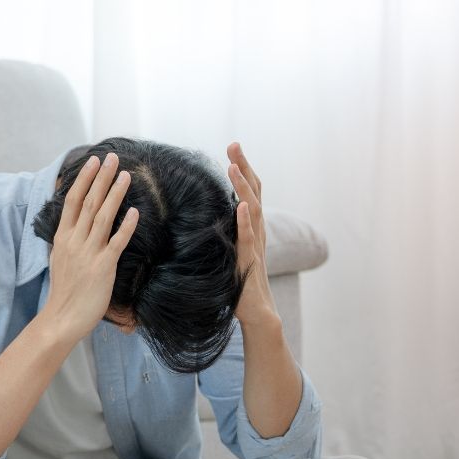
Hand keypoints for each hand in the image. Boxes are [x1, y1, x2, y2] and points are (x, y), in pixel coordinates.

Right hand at [40, 153, 139, 341]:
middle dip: (102, 178)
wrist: (61, 317)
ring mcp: (88, 253)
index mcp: (62, 237)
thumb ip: (69, 239)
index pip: (72, 201)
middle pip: (89, 202)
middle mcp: (74, 241)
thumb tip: (77, 223)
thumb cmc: (64, 290)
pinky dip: (126, 226)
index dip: (84, 179)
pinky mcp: (103, 266)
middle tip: (113, 158)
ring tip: (126, 175)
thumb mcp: (60, 258)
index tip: (94, 161)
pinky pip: (117, 242)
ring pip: (103, 216)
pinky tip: (135, 211)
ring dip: (115, 194)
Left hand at [227, 142, 279, 328]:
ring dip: (243, 187)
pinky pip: (249, 238)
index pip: (248, 191)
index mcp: (251, 227)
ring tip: (233, 167)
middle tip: (233, 144)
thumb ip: (222, 234)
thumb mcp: (227, 252)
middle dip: (244, 167)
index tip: (232, 148)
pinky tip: (240, 206)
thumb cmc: (238, 284)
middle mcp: (257, 231)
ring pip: (252, 209)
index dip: (242, 169)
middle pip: (253, 192)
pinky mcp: (249, 262)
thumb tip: (202, 216)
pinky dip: (245, 221)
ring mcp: (255, 246)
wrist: (256, 313)